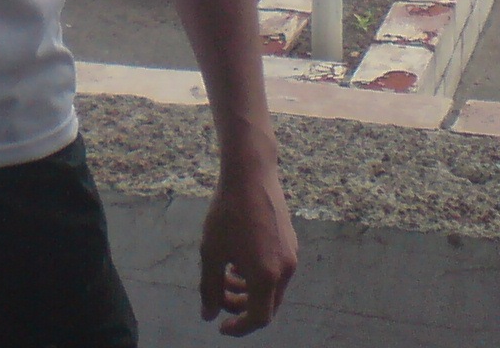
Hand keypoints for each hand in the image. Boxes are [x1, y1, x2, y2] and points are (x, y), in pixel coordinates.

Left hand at [198, 166, 297, 335]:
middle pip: (266, 304)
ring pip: (271, 287)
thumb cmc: (227, 212)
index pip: (258, 318)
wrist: (251, 174)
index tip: (221, 325)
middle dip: (241, 306)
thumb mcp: (211, 252)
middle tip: (218, 297)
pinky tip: (238, 259)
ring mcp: (291, 255)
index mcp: (266, 276)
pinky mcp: (291, 242)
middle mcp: (285, 269)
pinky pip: (276, 270)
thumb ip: (209, 287)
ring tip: (225, 275)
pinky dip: (257, 275)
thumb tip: (208, 314)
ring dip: (248, 290)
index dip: (239, 327)